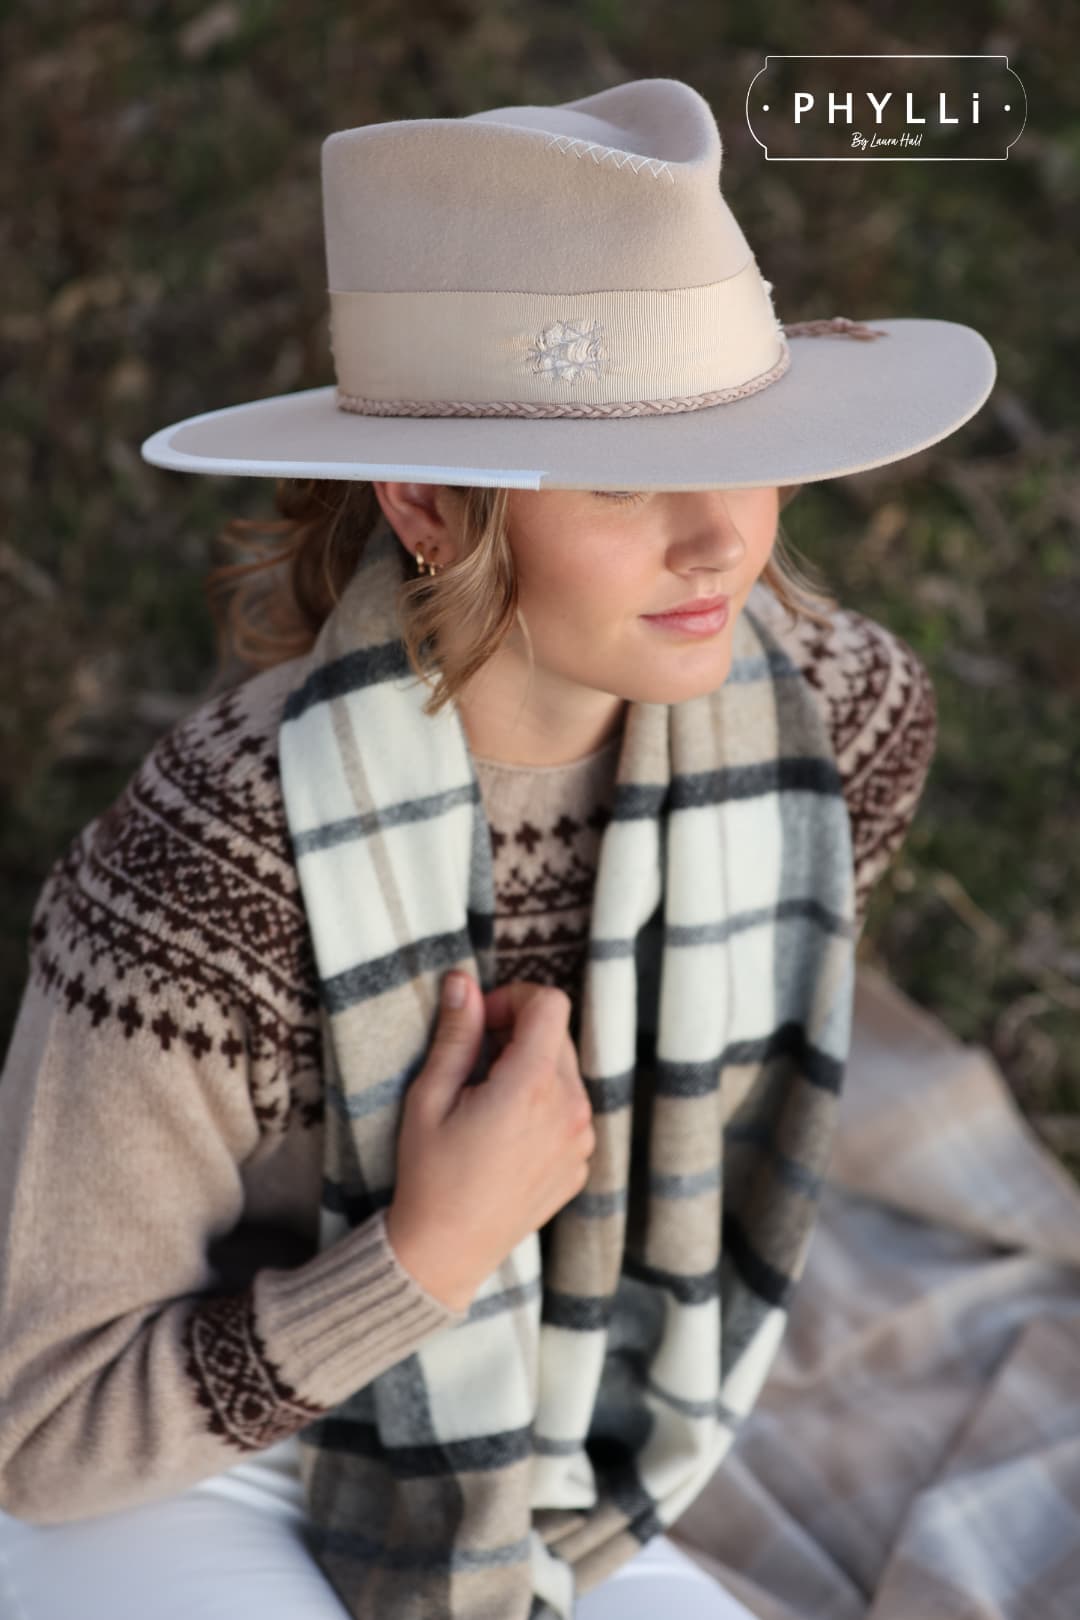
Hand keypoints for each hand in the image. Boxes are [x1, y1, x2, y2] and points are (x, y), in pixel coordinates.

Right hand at [384, 973, 594, 1311]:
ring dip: (531, 1070)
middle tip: (474, 1062)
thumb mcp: (430, 1097)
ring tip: (487, 1103)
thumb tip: (462, 982)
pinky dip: (542, 1106)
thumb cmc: (430, 1174)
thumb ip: (456, 1034)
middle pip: (557, 1036)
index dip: (513, 998)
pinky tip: (505, 1135)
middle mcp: (570, 1108)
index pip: (550, 1003)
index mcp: (533, 1084)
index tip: (481, 1022)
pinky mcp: (580, 1163)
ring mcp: (581, 1139)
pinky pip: (570, 1112)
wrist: (446, 1252)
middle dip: (518, 1033)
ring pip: (565, 1073)